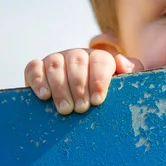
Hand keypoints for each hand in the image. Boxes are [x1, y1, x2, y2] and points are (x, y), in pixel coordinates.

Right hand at [24, 47, 143, 114]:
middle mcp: (77, 55)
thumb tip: (121, 61)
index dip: (99, 80)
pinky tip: (44, 95)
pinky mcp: (37, 68)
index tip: (98, 101)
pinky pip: (33, 67)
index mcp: (99, 58)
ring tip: (65, 109)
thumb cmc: (103, 95)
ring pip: (56, 64)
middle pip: (77, 61)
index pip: (100, 61)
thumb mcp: (123, 84)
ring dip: (60, 87)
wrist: (77, 102)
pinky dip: (37, 79)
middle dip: (79, 86)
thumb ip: (132, 71)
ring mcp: (56, 59)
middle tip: (81, 109)